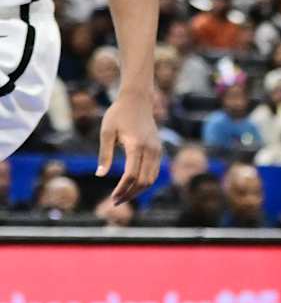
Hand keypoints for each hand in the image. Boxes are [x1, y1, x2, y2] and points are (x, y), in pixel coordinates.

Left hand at [97, 88, 161, 202]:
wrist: (138, 100)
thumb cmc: (118, 114)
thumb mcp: (106, 132)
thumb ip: (104, 154)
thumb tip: (100, 175)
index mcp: (136, 145)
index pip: (132, 174)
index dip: (122, 189)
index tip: (112, 198)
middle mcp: (150, 150)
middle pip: (144, 181)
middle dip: (130, 194)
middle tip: (116, 202)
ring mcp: (157, 150)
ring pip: (152, 179)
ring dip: (138, 190)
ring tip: (123, 196)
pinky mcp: (158, 150)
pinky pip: (154, 172)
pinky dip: (145, 182)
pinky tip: (132, 185)